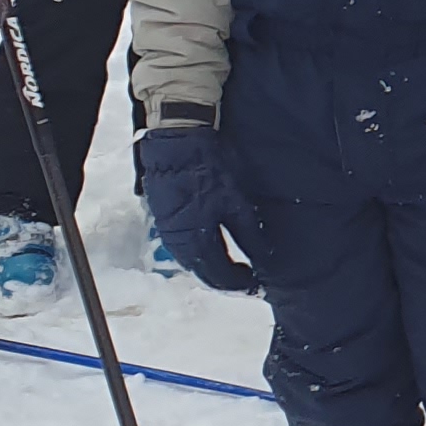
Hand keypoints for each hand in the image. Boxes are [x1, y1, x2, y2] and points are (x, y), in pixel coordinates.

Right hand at [135, 119, 257, 293]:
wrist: (177, 140)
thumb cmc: (208, 167)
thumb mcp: (236, 201)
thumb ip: (250, 234)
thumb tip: (263, 259)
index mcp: (197, 241)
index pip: (220, 275)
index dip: (240, 284)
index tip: (257, 285)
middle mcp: (178, 243)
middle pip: (204, 273)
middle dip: (226, 281)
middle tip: (247, 281)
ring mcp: (167, 232)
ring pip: (192, 263)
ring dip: (212, 270)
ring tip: (233, 269)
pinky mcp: (163, 220)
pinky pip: (182, 249)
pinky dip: (199, 255)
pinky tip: (211, 251)